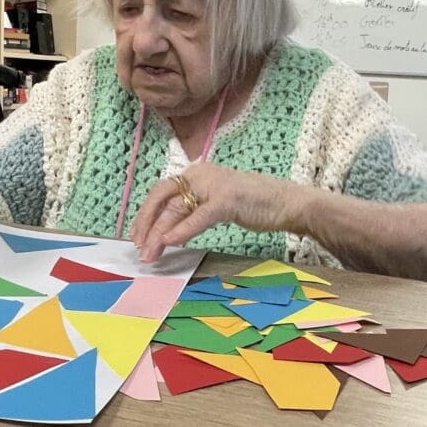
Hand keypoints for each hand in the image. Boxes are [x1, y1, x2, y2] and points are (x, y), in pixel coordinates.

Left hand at [129, 163, 292, 261]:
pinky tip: (170, 243)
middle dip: (146, 223)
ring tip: (151, 253)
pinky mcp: (226, 199)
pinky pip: (197, 217)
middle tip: (139, 248)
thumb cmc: (254, 204)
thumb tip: (166, 232)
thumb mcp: (215, 205)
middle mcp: (200, 174)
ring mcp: (213, 185)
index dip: (145, 213)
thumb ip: (192, 212)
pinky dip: (181, 230)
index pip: (161, 191)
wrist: (288, 203)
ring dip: (159, 234)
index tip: (137, 236)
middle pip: (161, 196)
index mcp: (197, 173)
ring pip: (176, 209)